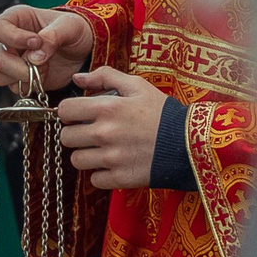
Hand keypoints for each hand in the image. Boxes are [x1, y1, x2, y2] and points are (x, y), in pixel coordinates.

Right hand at [0, 3, 93, 91]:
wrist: (83, 50)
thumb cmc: (74, 30)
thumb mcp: (69, 26)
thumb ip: (52, 36)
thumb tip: (34, 57)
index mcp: (15, 19)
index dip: (13, 38)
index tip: (37, 42)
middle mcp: (8, 40)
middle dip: (21, 67)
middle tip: (42, 63)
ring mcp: (12, 60)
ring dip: (23, 77)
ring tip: (43, 69)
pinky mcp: (19, 77)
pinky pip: (13, 87)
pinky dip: (29, 85)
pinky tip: (44, 76)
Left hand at [57, 66, 167, 189]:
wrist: (192, 144)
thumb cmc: (163, 113)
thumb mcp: (137, 86)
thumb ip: (104, 76)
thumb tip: (77, 78)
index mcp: (105, 108)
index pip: (64, 110)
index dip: (69, 112)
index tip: (79, 115)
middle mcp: (104, 133)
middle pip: (66, 137)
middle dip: (75, 133)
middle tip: (90, 133)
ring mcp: (112, 158)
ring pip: (76, 160)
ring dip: (86, 155)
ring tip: (101, 150)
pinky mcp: (121, 178)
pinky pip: (94, 179)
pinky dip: (100, 174)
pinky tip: (113, 165)